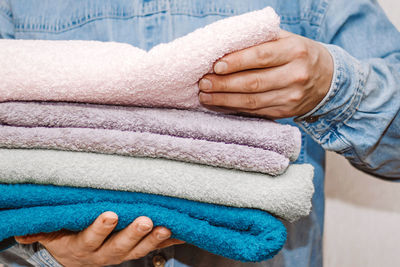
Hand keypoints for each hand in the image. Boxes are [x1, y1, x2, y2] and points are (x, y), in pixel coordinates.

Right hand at [15, 212, 184, 266]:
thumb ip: (43, 229)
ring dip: (155, 238)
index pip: (91, 238)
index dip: (100, 228)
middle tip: (146, 220)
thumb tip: (23, 230)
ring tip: (167, 226)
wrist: (80, 260)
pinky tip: (182, 232)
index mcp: (84, 247)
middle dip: (134, 233)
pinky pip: (155, 248)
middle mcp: (106, 253)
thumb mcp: (52, 235)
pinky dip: (169, 241)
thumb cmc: (67, 239)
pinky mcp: (137, 251)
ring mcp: (124, 254)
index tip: (110, 214)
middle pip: (121, 245)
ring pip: (141, 248)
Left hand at [198, 30, 333, 118]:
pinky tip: (219, 104)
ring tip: (205, 96)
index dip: (237, 62)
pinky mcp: (286, 112)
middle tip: (203, 83)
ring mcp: (291, 97)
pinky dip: (234, 109)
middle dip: (224, 84)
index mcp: (295, 51)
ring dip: (225, 99)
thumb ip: (261, 40)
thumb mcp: (287, 40)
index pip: (262, 56)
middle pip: (254, 83)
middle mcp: (295, 75)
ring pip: (252, 102)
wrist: (329, 79)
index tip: (216, 66)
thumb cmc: (299, 54)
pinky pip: (256, 112)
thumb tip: (225, 46)